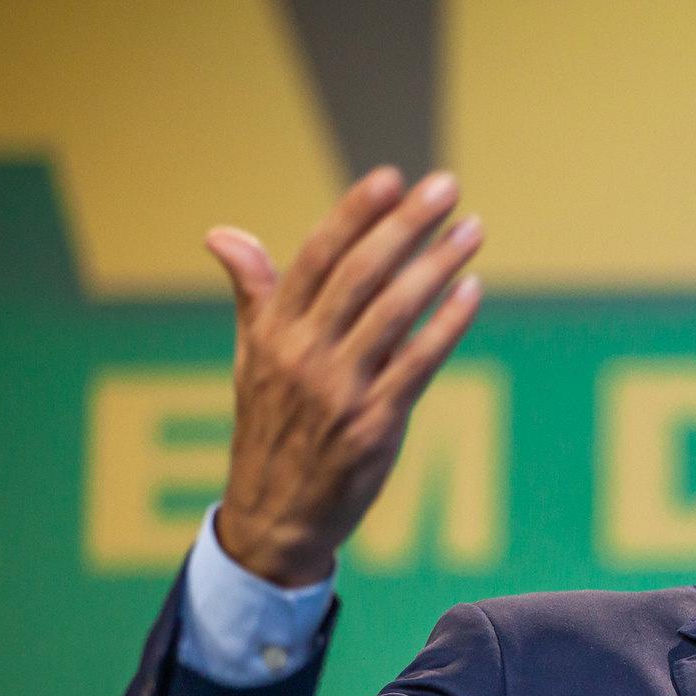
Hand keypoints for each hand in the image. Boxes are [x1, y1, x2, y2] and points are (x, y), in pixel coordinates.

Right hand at [204, 167, 483, 585]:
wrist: (273, 517)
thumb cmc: (270, 428)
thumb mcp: (251, 358)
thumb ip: (254, 294)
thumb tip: (222, 234)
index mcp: (272, 331)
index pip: (317, 257)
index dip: (354, 214)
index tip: (391, 177)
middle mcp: (303, 354)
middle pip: (361, 274)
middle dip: (407, 225)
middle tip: (447, 185)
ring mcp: (339, 389)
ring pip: (395, 312)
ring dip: (438, 265)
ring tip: (472, 228)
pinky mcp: (374, 423)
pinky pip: (419, 363)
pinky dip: (448, 324)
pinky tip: (473, 292)